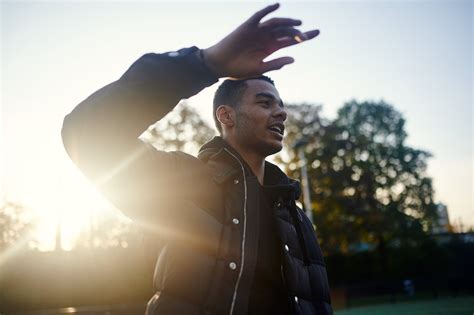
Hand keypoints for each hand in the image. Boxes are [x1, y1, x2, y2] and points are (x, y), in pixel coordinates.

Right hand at [202, 3, 318, 78]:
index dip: (304, 36)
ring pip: (276, 23)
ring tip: (298, 25)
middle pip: (286, 31)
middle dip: (298, 33)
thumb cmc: (238, 69)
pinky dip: (268, 10)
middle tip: (306, 36)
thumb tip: (293, 58)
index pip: (291, 40)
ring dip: (287, 22)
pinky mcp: (248, 26)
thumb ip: (276, 63)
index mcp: (271, 48)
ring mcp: (258, 31)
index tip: (317, 32)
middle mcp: (266, 37)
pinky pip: (259, 16)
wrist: (220, 65)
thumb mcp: (260, 68)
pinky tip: (277, 6)